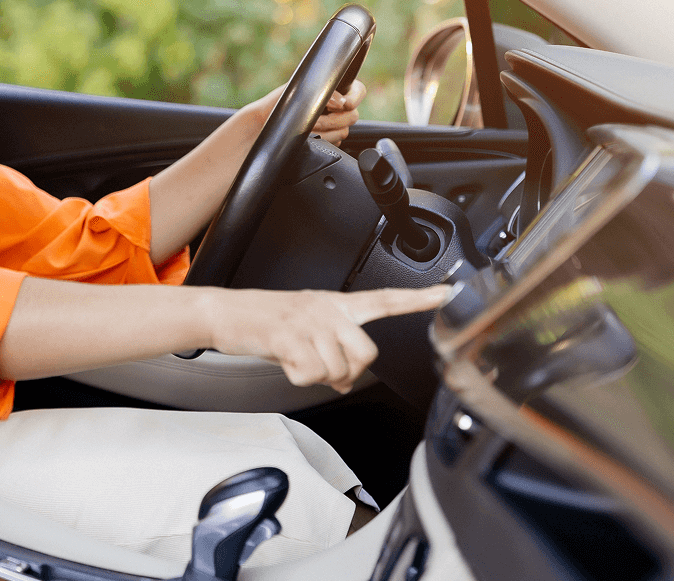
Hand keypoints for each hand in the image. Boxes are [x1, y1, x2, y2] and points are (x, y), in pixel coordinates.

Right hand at [202, 284, 448, 392]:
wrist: (226, 313)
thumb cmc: (267, 321)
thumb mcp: (307, 330)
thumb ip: (334, 350)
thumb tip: (347, 381)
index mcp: (336, 303)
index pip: (385, 299)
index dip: (419, 299)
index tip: (447, 293)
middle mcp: (327, 309)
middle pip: (366, 354)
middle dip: (348, 372)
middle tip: (324, 368)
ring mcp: (309, 321)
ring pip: (337, 370)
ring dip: (318, 377)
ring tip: (297, 360)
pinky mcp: (289, 336)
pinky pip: (311, 374)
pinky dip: (298, 377)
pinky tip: (286, 362)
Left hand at [243, 79, 366, 145]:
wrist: (260, 130)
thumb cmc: (274, 107)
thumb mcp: (296, 93)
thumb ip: (320, 91)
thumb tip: (341, 101)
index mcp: (329, 91)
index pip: (357, 90)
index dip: (354, 97)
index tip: (343, 104)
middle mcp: (333, 108)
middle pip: (352, 114)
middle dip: (334, 119)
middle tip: (316, 120)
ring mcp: (331, 127)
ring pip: (345, 131)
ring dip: (326, 131)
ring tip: (308, 130)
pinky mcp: (326, 144)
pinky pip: (336, 145)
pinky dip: (324, 142)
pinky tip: (309, 139)